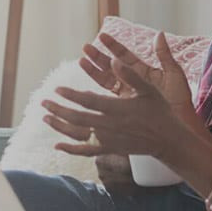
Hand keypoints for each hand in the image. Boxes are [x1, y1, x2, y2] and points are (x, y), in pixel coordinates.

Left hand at [42, 52, 211, 195]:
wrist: (168, 140)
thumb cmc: (159, 111)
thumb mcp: (149, 89)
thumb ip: (131, 75)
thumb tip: (114, 60)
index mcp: (118, 109)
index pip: (89, 101)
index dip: (71, 95)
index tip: (57, 89)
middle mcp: (111, 126)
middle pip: (78, 118)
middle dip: (58, 110)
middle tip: (43, 102)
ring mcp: (109, 140)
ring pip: (79, 134)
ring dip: (60, 126)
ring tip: (45, 117)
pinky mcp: (110, 149)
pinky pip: (87, 151)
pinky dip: (71, 150)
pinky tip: (57, 146)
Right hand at [79, 33, 190, 104]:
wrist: (182, 123)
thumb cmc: (180, 99)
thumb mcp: (174, 74)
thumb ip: (164, 55)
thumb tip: (159, 34)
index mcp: (144, 72)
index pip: (126, 56)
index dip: (114, 46)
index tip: (102, 36)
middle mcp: (133, 82)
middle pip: (112, 66)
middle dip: (98, 56)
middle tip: (85, 47)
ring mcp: (128, 95)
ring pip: (107, 80)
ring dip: (94, 70)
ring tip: (82, 60)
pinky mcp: (124, 107)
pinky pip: (108, 97)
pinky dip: (97, 90)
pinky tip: (88, 85)